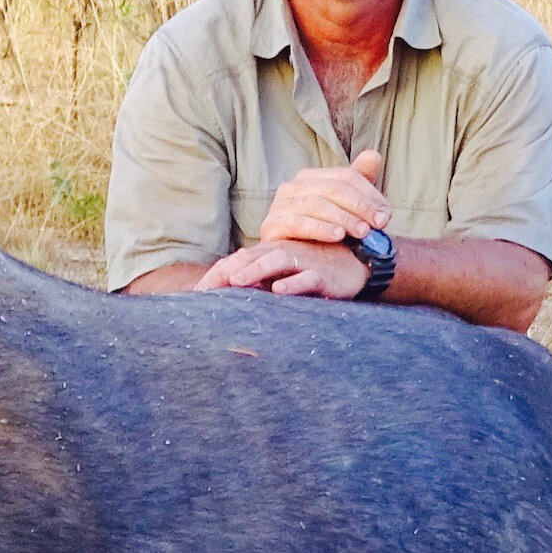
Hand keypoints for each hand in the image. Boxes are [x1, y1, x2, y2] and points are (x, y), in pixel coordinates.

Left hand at [194, 240, 366, 297]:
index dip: (216, 275)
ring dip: (255, 271)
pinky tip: (280, 290)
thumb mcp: (281, 275)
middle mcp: (282, 254)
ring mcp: (302, 262)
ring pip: (276, 262)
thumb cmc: (312, 269)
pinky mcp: (322, 274)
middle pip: (250, 257)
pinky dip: (294, 283)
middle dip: (226, 272)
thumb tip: (226, 299)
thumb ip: (257, 282)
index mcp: (268, 253)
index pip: (236, 261)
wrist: (355, 264)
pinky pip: (307, 278)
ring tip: (237, 281)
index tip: (196, 293)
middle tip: (205, 290)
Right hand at [256, 150, 387, 245]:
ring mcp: (278, 206)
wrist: (290, 265)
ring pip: (316, 204)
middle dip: (359, 206)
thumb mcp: (344, 209)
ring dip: (344, 218)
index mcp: (309, 178)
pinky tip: (338, 236)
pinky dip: (320, 228)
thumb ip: (359, 182)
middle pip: (331, 188)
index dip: (368, 194)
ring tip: (363, 232)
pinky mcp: (270, 226)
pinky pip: (297, 223)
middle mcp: (291, 188)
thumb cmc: (321, 235)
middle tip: (379, 224)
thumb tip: (373, 156)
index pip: (344, 177)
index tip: (386, 214)